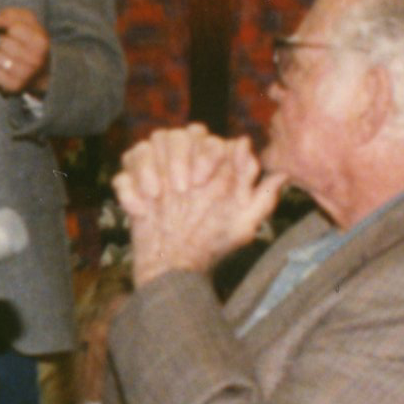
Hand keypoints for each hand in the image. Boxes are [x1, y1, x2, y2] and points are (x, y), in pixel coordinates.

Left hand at [0, 6, 51, 95]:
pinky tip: (3, 69)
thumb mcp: (30, 24)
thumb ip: (13, 15)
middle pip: (3, 43)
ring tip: (6, 58)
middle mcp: (35, 60)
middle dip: (2, 42)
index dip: (5, 25)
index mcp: (41, 42)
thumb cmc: (31, 44)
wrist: (43, 73)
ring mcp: (25, 75)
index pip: (14, 28)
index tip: (5, 29)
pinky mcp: (14, 87)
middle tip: (11, 48)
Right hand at [114, 126, 284, 282]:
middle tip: (182, 189)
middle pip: (176, 134)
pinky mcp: (131, 184)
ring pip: (149, 143)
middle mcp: (184, 163)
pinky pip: (125, 167)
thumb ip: (263, 197)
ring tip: (158, 197)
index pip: (208, 138)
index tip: (204, 180)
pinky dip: (130, 187)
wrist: (172, 269)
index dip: (206, 153)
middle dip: (178, 157)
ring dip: (152, 168)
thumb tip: (277, 170)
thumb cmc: (212, 246)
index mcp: (212, 166)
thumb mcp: (243, 225)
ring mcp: (157, 171)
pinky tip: (141, 210)